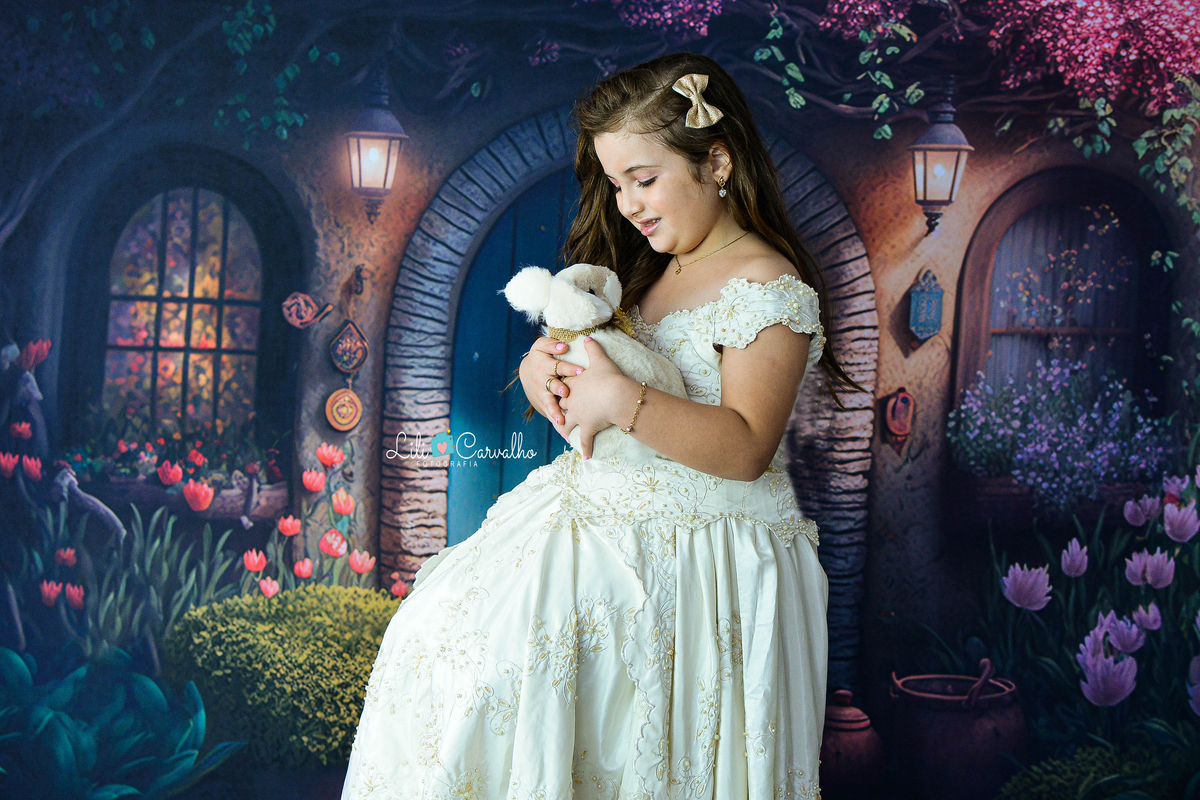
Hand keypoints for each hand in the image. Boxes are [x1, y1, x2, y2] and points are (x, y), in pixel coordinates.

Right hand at [519, 336, 581, 442]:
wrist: (526, 372)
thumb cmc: (539, 356)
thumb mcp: (541, 346)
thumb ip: (551, 345)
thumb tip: (563, 346)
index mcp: (545, 366)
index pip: (558, 366)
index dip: (568, 368)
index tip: (581, 371)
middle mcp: (542, 381)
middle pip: (551, 385)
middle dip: (559, 390)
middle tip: (567, 394)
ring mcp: (542, 395)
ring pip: (548, 403)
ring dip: (554, 412)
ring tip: (561, 420)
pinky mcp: (543, 405)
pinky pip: (550, 415)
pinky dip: (557, 424)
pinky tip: (565, 434)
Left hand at [559, 337, 631, 458]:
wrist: (616, 395)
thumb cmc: (609, 377)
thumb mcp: (600, 359)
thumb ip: (592, 347)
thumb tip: (587, 336)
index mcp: (573, 384)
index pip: (563, 384)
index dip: (561, 386)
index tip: (558, 387)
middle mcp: (572, 400)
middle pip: (562, 404)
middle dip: (558, 407)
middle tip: (556, 410)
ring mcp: (578, 415)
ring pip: (567, 422)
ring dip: (565, 428)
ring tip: (564, 434)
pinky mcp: (588, 427)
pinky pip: (586, 440)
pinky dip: (587, 448)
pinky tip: (586, 456)